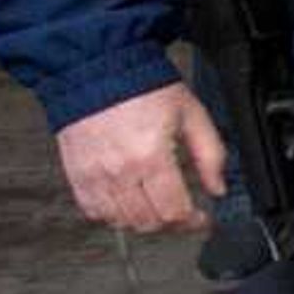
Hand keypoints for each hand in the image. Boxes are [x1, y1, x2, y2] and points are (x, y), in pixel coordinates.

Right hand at [56, 85, 228, 235]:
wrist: (96, 70)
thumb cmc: (142, 87)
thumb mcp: (192, 114)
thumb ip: (210, 154)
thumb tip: (217, 187)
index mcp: (150, 155)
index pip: (173, 210)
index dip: (193, 221)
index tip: (202, 218)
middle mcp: (119, 170)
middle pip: (147, 222)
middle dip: (171, 223)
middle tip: (183, 213)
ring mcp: (94, 174)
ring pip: (120, 221)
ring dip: (143, 221)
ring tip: (157, 208)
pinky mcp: (76, 173)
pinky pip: (93, 210)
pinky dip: (112, 215)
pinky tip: (127, 203)